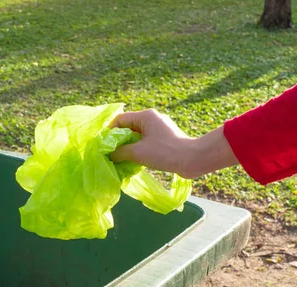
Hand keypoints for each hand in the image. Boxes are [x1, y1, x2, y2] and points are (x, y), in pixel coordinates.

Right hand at [109, 109, 238, 178]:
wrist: (193, 159)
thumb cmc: (165, 152)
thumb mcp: (138, 152)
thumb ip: (120, 152)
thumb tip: (109, 154)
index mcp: (145, 116)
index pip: (119, 120)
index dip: (109, 133)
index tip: (103, 146)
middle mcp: (152, 118)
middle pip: (128, 127)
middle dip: (118, 141)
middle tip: (111, 154)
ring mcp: (160, 128)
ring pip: (137, 135)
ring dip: (128, 147)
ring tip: (121, 159)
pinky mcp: (165, 138)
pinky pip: (146, 141)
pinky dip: (138, 149)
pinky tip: (135, 161)